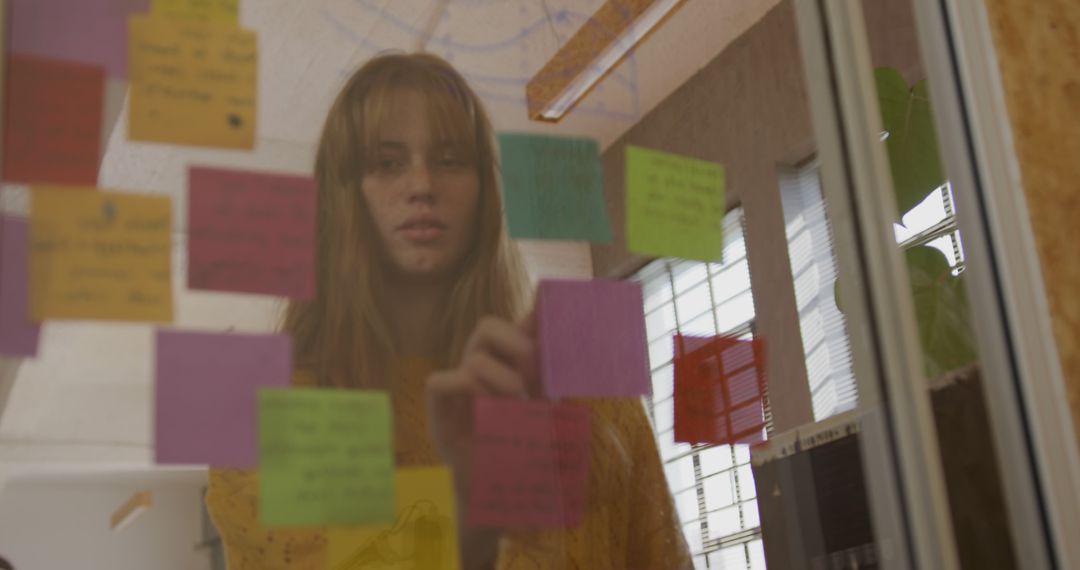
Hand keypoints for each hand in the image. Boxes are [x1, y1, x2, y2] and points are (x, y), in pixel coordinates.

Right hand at [425, 313, 537, 569]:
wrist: (497, 497)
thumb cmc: (522, 456)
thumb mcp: (545, 413)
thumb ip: (550, 377)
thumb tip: (563, 342)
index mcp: (506, 367)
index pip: (515, 327)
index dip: (532, 315)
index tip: (550, 305)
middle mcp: (481, 371)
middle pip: (488, 326)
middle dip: (516, 341)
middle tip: (536, 370)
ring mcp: (458, 390)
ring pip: (473, 356)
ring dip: (503, 378)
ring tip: (519, 406)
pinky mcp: (438, 412)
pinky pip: (442, 380)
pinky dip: (466, 389)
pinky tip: (486, 412)